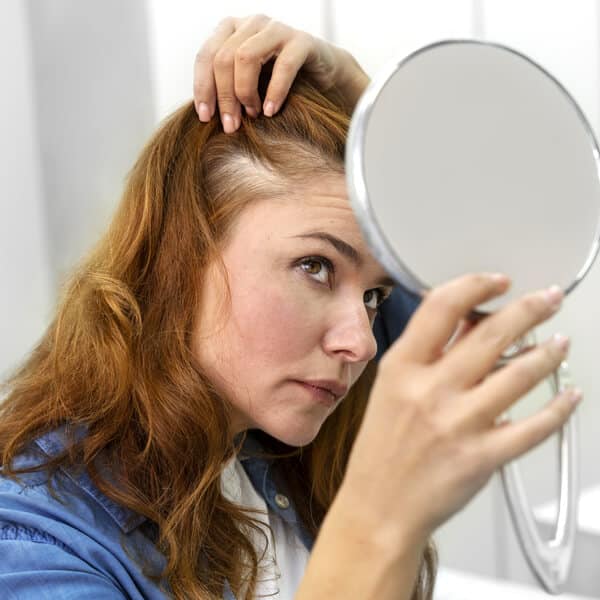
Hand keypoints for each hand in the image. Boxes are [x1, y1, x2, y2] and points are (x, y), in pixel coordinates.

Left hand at [193, 15, 368, 132]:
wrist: (322, 76)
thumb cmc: (278, 83)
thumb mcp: (247, 82)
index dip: (202, 87)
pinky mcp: (302, 41)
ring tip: (253, 115)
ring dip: (245, 92)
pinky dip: (274, 92)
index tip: (205, 118)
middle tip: (231, 125)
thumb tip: (203, 114)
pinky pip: (283, 66)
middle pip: (223, 58)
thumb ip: (225, 88)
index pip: (206, 56)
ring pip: (245, 57)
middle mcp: (251, 24)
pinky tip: (271, 111)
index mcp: (231, 29)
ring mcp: (276, 29)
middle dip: (224, 96)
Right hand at [341, 273, 580, 547]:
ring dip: (549, 353)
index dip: (476, 286)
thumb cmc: (381, 450)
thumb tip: (466, 322)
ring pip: (520, 374)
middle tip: (548, 299)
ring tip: (560, 342)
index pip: (442, 306)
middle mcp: (431, 390)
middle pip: (491, 333)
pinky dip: (559, 408)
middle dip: (529, 308)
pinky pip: (533, 427)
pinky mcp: (482, 456)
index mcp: (402, 368)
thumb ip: (426, 355)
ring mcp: (458, 423)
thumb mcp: (390, 389)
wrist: (379, 507)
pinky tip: (569, 395)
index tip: (497, 282)